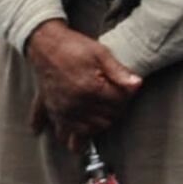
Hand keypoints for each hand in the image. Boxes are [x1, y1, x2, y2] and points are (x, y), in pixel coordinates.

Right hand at [24, 21, 140, 147]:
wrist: (45, 45)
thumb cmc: (74, 47)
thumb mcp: (101, 54)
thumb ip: (119, 72)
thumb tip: (137, 84)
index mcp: (89, 89)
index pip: (118, 104)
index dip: (127, 96)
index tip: (128, 89)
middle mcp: (74, 104)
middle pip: (105, 120)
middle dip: (115, 111)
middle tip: (116, 99)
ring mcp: (61, 109)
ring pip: (87, 130)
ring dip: (98, 124)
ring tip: (103, 112)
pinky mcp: (51, 110)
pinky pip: (63, 130)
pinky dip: (71, 135)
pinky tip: (77, 138)